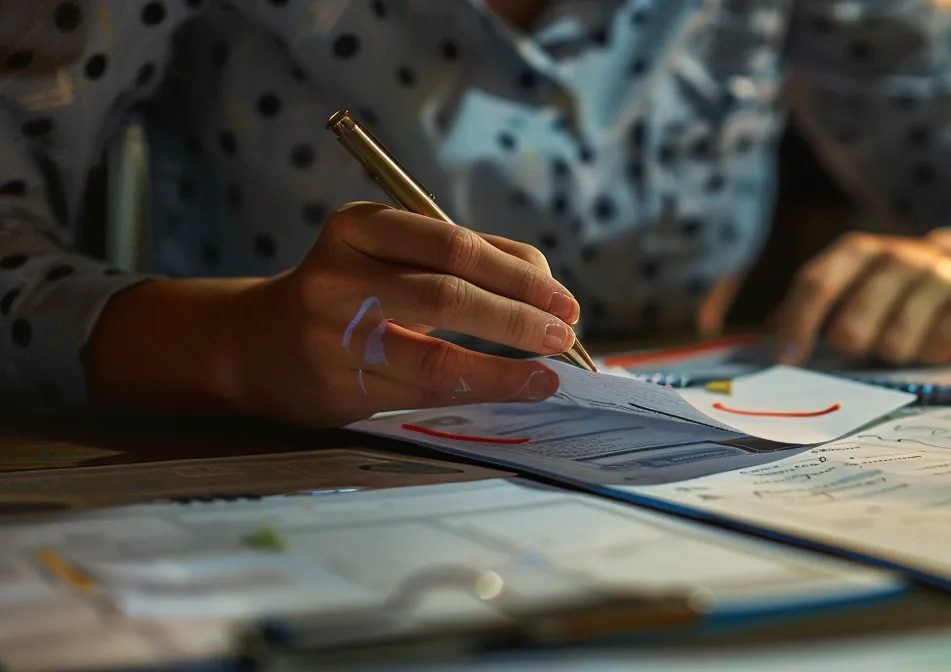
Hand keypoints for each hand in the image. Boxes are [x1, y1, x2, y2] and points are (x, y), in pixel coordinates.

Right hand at [217, 202, 580, 426]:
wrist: (261, 344)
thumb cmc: (355, 289)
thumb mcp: (395, 252)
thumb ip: (466, 257)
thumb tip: (546, 285)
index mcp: (357, 227)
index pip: (453, 246)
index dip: (518, 275)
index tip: (562, 299)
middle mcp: (338, 277)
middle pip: (447, 297)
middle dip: (518, 318)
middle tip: (563, 334)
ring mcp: (332, 336)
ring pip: (436, 357)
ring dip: (505, 367)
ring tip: (549, 372)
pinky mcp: (337, 386)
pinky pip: (423, 393)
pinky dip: (479, 391)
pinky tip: (516, 390)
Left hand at [774, 230, 950, 366]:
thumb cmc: (899, 287)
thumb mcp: (857, 280)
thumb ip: (815, 305)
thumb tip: (771, 340)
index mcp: (859, 251)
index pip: (816, 284)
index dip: (797, 326)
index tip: (787, 362)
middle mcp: (898, 257)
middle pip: (851, 327)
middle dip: (850, 349)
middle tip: (863, 347)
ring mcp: (938, 278)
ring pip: (893, 345)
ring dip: (893, 354)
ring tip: (903, 339)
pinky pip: (934, 351)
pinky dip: (928, 356)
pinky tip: (934, 338)